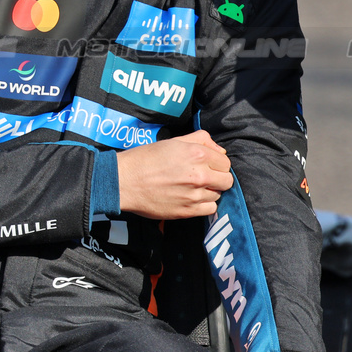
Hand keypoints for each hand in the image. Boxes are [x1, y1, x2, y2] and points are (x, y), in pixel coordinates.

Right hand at [115, 130, 232, 218]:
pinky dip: (204, 205)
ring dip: (210, 191)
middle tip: (204, 177)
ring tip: (193, 187)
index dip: (217, 164)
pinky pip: (210, 209)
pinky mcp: (187, 211)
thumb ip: (201, 140)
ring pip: (218, 195)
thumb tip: (220, 150)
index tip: (208, 166)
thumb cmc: (146, 158)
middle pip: (227, 180)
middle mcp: (200, 175)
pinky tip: (192, 198)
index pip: (225, 163)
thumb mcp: (174, 141)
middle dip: (218, 178)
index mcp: (198, 154)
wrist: (125, 181)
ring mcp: (194, 195)